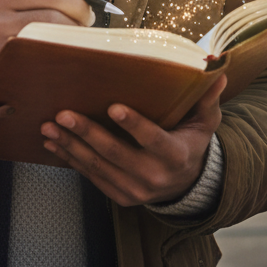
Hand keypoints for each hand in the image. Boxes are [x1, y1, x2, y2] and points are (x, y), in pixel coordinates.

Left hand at [39, 74, 226, 205]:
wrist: (186, 184)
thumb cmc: (191, 142)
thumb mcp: (205, 123)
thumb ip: (207, 98)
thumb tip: (217, 70)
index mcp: (175, 155)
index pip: (152, 139)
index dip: (133, 125)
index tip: (113, 106)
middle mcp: (154, 177)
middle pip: (115, 154)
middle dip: (87, 133)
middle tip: (64, 114)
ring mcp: (134, 190)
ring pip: (98, 166)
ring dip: (70, 146)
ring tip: (49, 126)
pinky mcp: (120, 196)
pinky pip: (92, 177)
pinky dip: (71, 160)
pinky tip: (53, 143)